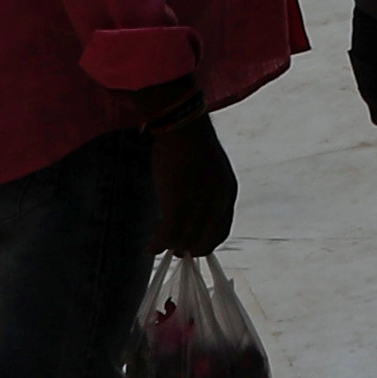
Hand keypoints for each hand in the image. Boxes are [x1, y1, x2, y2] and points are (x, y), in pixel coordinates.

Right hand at [150, 106, 238, 257]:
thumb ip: (208, 193)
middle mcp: (217, 202)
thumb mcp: (211, 171)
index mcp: (227, 194)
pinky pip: (167, 234)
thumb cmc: (193, 143)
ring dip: (170, 247)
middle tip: (174, 250)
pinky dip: (157, 245)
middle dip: (188, 249)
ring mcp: (197, 204)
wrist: (184, 126)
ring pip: (184, 240)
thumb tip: (193, 213)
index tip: (193, 245)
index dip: (206, 242)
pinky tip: (149, 248)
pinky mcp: (176, 202)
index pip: (221, 231)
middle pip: (204, 241)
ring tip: (157, 246)